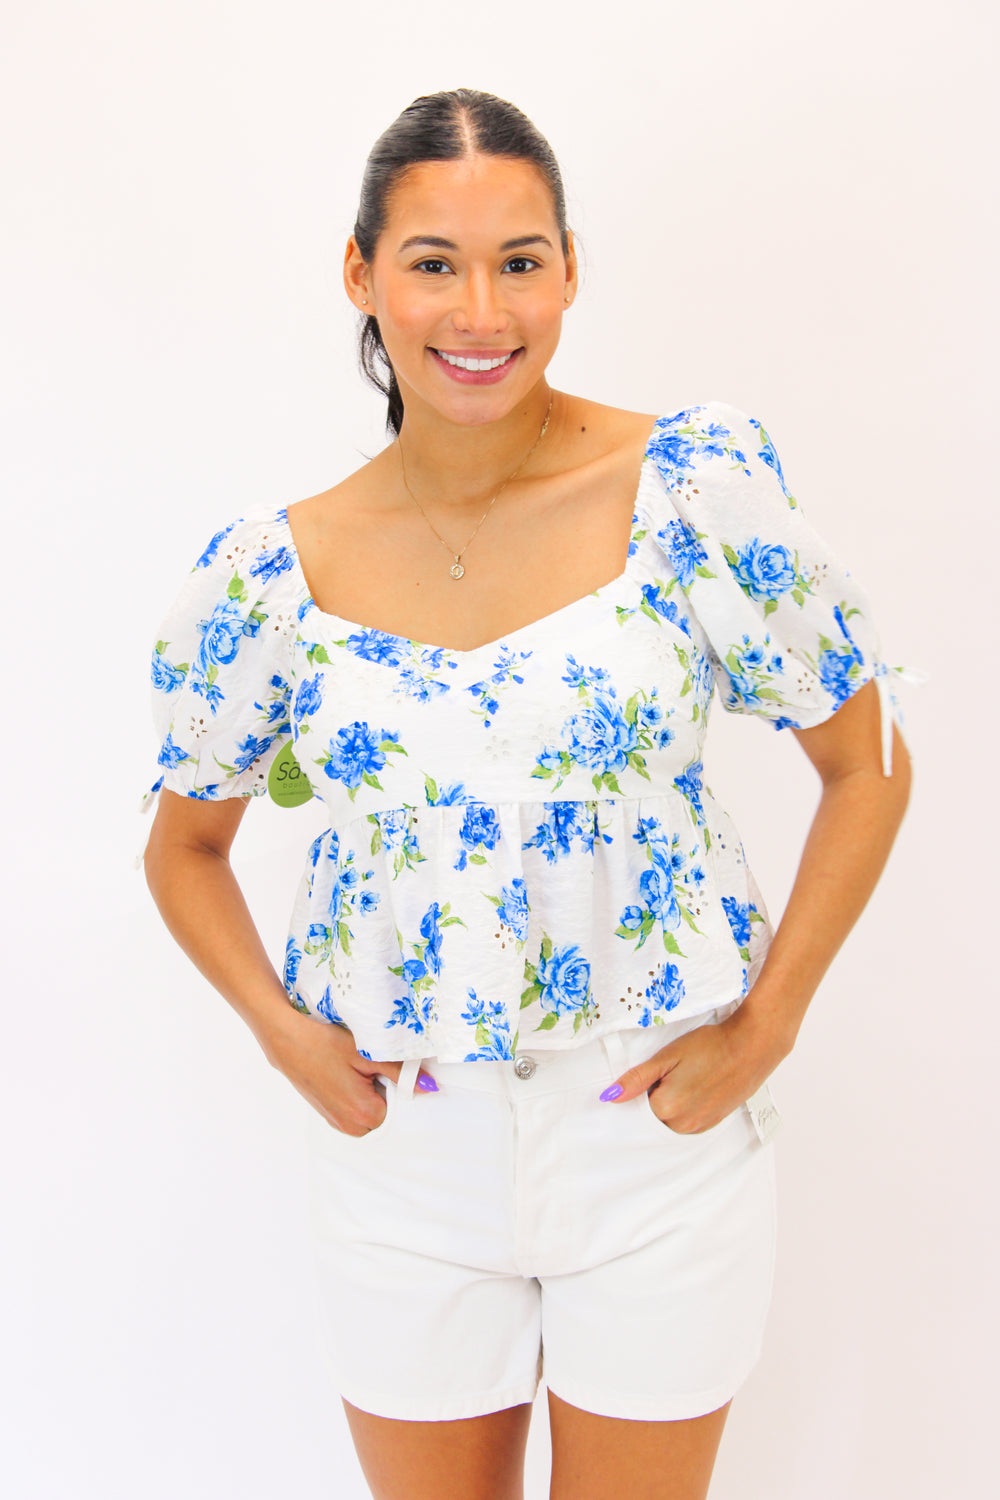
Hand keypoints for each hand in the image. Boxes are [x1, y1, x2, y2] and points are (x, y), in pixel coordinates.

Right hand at [266, 1012, 436, 1136]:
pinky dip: (356, 1096)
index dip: (397, 1085)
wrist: (287, 1040)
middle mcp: (349, 1126)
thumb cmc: (325, 1044)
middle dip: (384, 1092)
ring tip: (354, 1069)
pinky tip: (344, 1074)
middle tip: (369, 1066)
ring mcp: (336, 1122)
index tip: (386, 1068)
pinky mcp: (327, 1115)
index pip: (400, 1108)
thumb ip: (400, 1073)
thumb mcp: (367, 1054)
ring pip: (369, 1113)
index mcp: (364, 1114)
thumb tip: (429, 1087)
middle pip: (385, 1114)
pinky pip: (353, 1112)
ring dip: (370, 1094)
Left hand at [603, 1006, 782, 1133]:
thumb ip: (637, 1079)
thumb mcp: (667, 1057)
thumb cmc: (709, 1046)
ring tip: (690, 1076)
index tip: (658, 1072)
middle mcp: (682, 1125)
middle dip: (658, 1096)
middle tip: (676, 1070)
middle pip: (654, 1115)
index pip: (637, 1106)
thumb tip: (609, 1097)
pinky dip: (687, 1107)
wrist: (750, 1047)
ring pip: (671, 1120)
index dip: (645, 1086)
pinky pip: (688, 1122)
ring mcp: (699, 1127)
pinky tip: (699, 1085)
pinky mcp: (712, 1123)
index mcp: (666, 1108)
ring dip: (673, 1103)